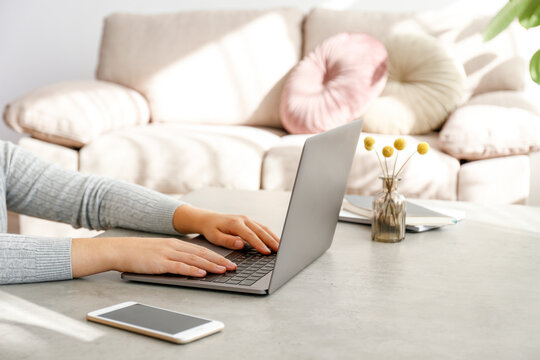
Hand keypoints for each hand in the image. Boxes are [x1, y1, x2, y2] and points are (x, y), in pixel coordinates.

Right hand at [71, 237, 236, 277]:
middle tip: (233, 267)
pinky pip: (180, 266)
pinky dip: (193, 270)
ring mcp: (167, 253)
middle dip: (219, 260)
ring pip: (194, 259)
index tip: (229, 262)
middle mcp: (174, 246)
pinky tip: (202, 273)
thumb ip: (174, 257)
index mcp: (175, 244)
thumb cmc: (138, 254)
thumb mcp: (160, 252)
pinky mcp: (159, 262)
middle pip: (202, 253)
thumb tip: (190, 267)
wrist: (119, 250)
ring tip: (223, 271)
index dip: (217, 256)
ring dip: (211, 266)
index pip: (201, 250)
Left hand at [173, 205, 279, 253]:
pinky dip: (270, 234)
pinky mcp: (249, 221)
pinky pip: (262, 227)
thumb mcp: (215, 237)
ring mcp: (247, 219)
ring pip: (264, 228)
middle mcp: (243, 219)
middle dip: (271, 240)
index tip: (266, 252)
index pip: (250, 235)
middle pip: (261, 230)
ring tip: (281, 246)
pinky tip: (274, 240)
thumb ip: (228, 241)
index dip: (259, 244)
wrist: (208, 219)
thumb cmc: (211, 229)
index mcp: (235, 223)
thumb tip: (241, 244)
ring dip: (273, 237)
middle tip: (280, 250)